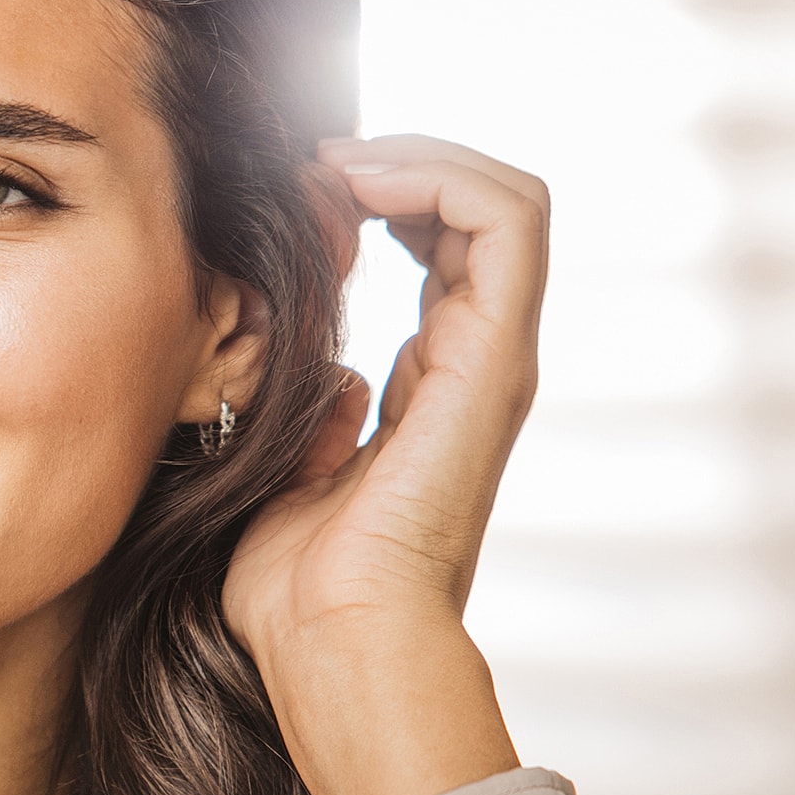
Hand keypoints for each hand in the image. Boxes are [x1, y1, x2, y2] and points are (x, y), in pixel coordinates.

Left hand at [222, 134, 549, 794]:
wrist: (331, 637)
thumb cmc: (294, 579)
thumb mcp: (287, 458)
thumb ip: (308, 404)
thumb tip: (323, 369)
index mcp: (434, 381)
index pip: (441, 244)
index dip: (379, 191)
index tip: (300, 188)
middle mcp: (476, 360)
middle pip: (478, 209)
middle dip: (397, 161)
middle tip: (312, 164)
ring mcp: (493, 357)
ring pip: (506, 199)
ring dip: (417, 157)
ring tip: (335, 165)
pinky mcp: (493, 357)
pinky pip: (507, 222)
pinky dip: (436, 175)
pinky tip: (355, 185)